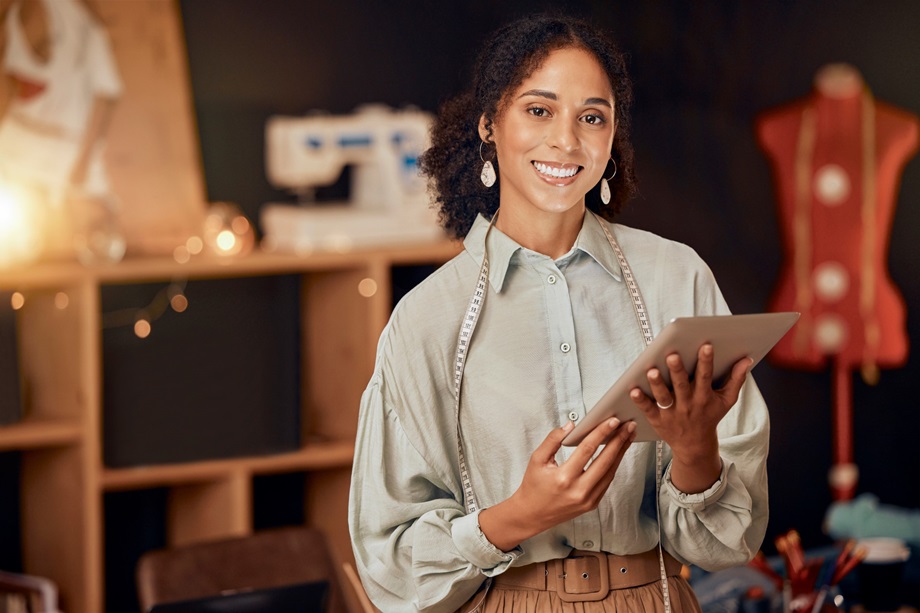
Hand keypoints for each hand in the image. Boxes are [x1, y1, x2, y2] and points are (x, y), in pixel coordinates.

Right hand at [478, 417, 635, 551]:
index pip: (587, 449)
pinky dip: (613, 466)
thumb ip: (552, 440)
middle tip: (629, 425)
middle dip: (619, 441)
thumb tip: (570, 426)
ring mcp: (587, 500)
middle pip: (605, 461)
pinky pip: (607, 482)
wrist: (532, 515)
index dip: (602, 433)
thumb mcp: (536, 459)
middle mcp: (578, 490)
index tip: (612, 421)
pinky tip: (617, 453)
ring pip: (610, 472)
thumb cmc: (533, 486)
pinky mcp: (592, 504)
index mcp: (563, 477)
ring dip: (621, 453)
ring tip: (627, 436)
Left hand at [629, 343, 751, 490]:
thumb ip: (736, 379)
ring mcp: (672, 412)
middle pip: (682, 385)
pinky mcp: (658, 419)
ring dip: (657, 384)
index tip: (705, 345)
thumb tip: (746, 360)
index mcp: (704, 396)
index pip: (706, 376)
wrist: (695, 445)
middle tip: (672, 355)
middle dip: (678, 370)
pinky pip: (648, 409)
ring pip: (664, 396)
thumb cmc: (710, 416)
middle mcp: (688, 404)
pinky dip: (641, 400)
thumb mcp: (726, 400)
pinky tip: (633, 390)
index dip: (706, 361)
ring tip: (652, 370)